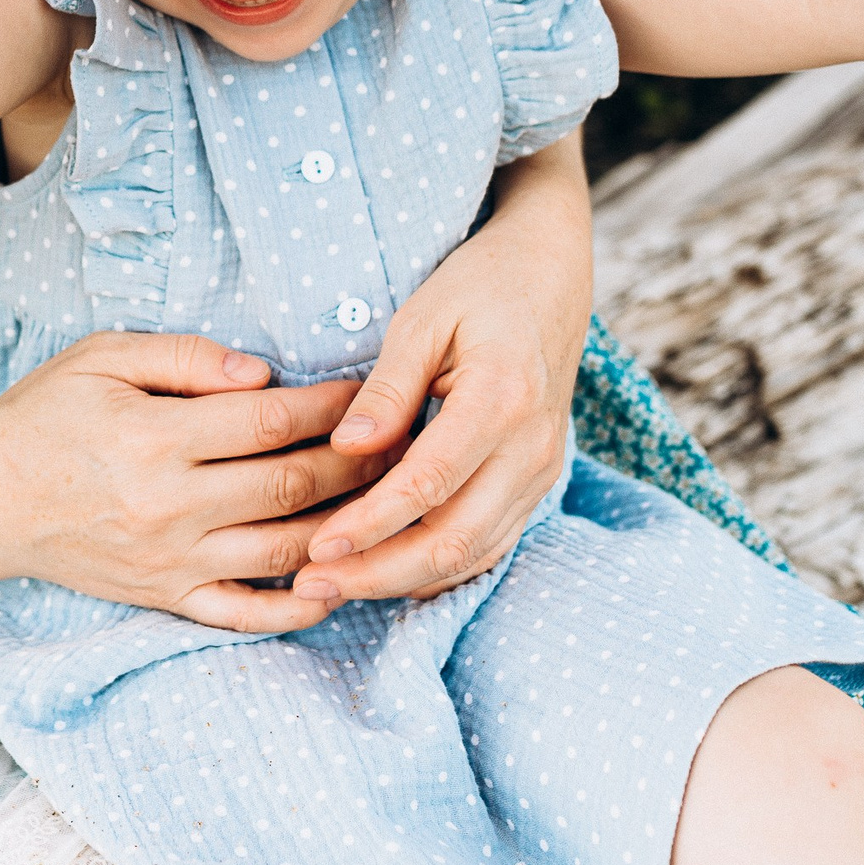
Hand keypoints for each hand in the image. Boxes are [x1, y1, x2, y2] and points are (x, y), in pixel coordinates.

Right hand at [0, 331, 396, 631]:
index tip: (368, 390)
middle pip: (294, 485)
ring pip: (285, 550)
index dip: (332, 404)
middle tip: (400, 441)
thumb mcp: (101, 357)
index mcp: (154, 435)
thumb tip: (264, 374)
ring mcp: (170, 560)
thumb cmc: (44, 415)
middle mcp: (169, 504)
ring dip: (347, 528)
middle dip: (359, 462)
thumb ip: (184, 356)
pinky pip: (245, 614)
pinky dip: (298, 608)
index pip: (270, 420)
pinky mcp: (165, 597)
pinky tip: (337, 584)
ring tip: (386, 502)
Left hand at [293, 137, 589, 601]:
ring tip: (334, 586)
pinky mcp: (537, 483)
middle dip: (378, 572)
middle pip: (453, 537)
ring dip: (402, 579)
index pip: (428, 484)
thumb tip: (346, 448)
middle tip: (312, 584)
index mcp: (502, 399)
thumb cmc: (480, 288)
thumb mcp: (423, 318)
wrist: (552, 278)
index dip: (369, 523)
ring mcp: (542, 471)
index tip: (316, 544)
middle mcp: (532, 448)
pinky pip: (489, 545)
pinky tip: (385, 574)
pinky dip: (437, 568)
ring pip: (472, 553)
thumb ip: (388, 387)